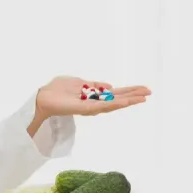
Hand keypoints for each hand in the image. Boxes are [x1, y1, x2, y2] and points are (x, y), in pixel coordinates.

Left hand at [35, 76, 150, 118]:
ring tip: (143, 97)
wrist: (42, 98)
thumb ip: (93, 84)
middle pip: (117, 100)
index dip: (128, 92)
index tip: (143, 89)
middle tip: (149, 92)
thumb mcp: (78, 82)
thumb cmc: (56, 90)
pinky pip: (103, 106)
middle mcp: (94, 103)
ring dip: (128, 100)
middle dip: (133, 96)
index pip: (114, 94)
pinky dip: (115, 103)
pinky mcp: (85, 110)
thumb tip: (109, 86)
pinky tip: (126, 101)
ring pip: (113, 104)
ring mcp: (91, 107)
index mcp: (92, 96)